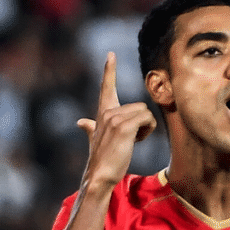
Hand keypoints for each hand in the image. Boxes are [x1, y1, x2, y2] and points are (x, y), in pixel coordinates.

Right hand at [77, 52, 156, 188]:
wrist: (99, 175)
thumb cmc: (102, 159)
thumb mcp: (94, 140)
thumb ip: (90, 128)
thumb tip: (81, 123)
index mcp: (102, 112)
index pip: (106, 87)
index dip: (109, 70)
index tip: (111, 54)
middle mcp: (107, 112)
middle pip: (140, 107)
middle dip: (142, 123)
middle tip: (131, 139)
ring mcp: (114, 118)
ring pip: (145, 113)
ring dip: (146, 128)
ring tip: (132, 142)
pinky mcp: (123, 126)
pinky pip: (147, 119)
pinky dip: (148, 131)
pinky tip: (136, 142)